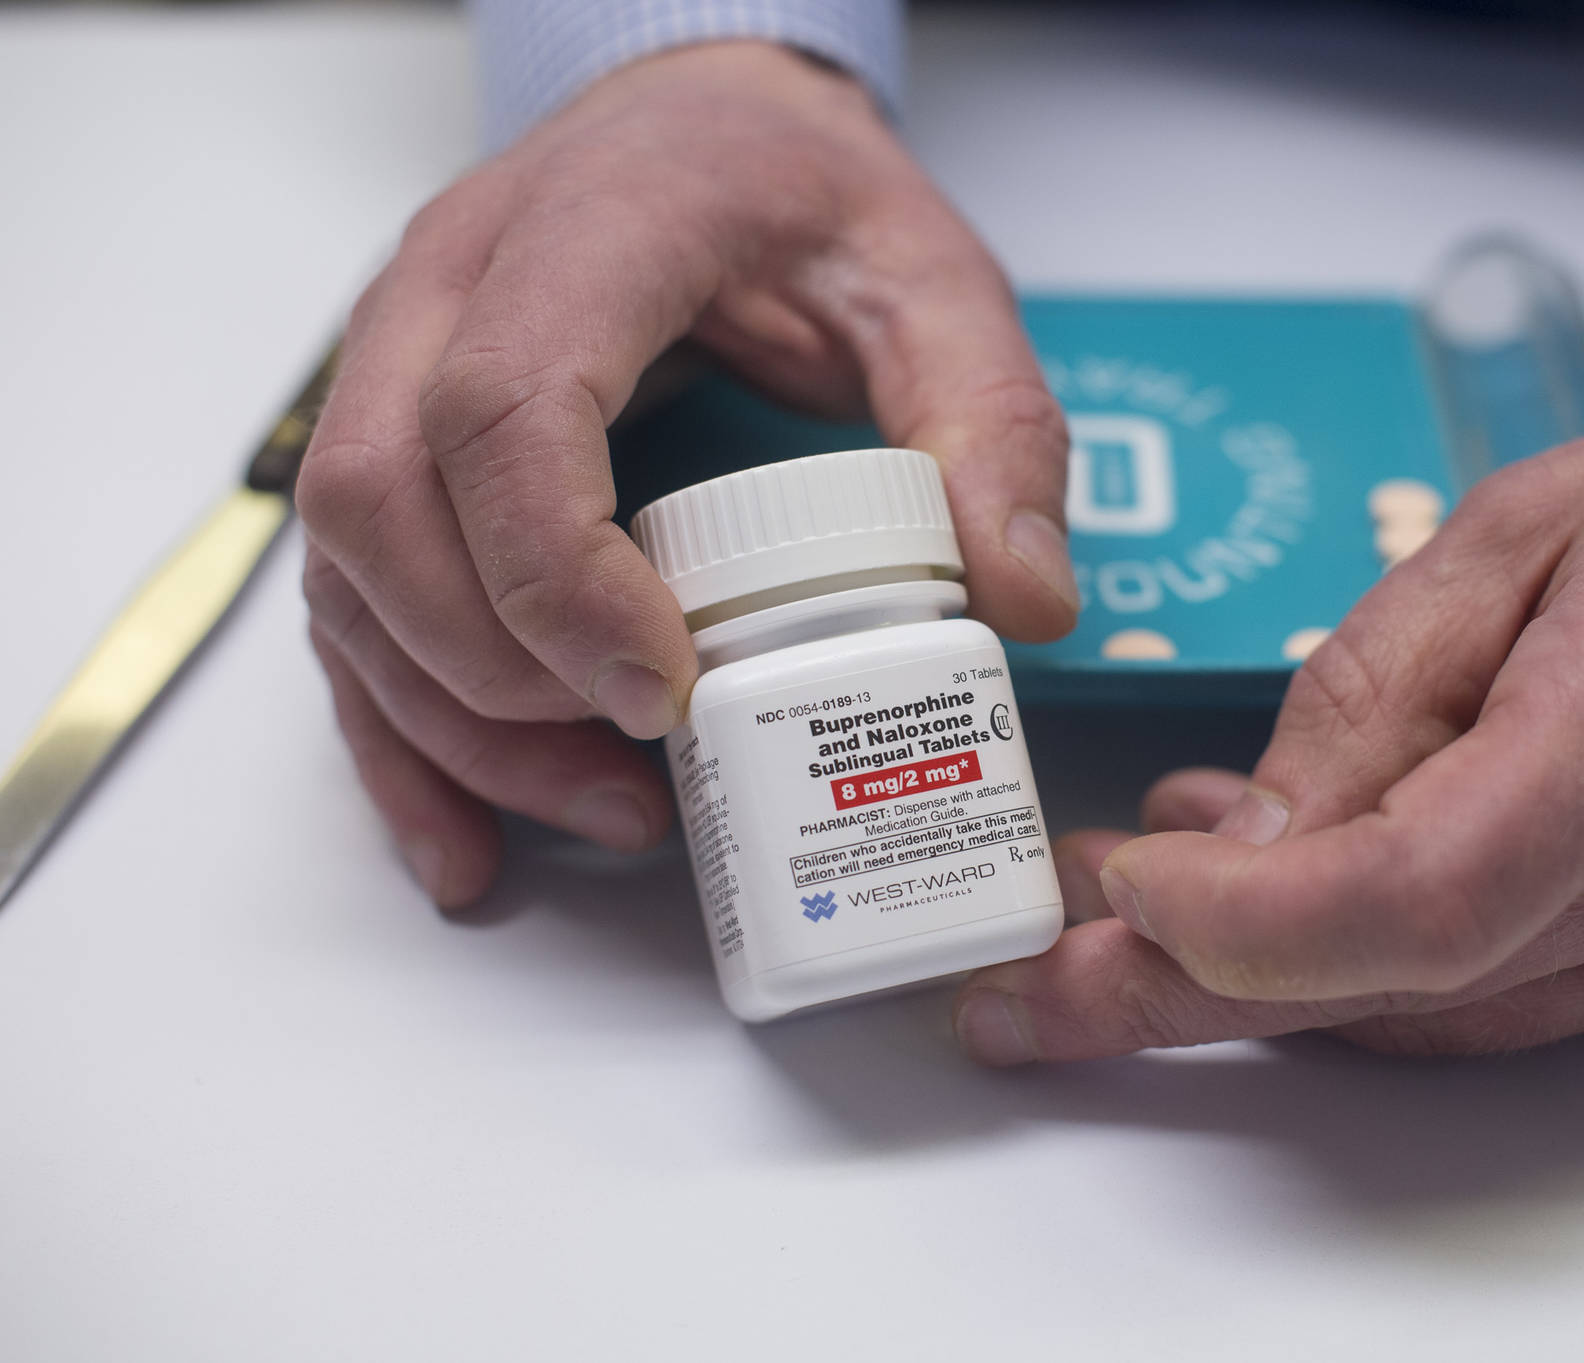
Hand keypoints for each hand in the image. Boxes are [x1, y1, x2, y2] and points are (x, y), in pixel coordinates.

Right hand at [297, 42, 1076, 907]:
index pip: (506, 405)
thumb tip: (1024, 602)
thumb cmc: (805, 196)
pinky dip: (403, 732)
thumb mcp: (934, 283)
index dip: (560, 572)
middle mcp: (451, 288)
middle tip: (642, 766)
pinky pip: (349, 599)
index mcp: (590, 229)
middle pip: (385, 501)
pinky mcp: (391, 439)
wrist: (705, 127)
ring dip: (455, 723)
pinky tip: (474, 833)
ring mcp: (397, 362)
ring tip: (605, 810)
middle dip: (497, 676)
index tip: (664, 687)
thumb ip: (992, 426)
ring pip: (348, 567)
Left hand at [954, 374, 1583, 1061]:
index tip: (1123, 887)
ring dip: (1261, 967)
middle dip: (1185, 989)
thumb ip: (1371, 688)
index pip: (1422, 893)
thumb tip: (1239, 839)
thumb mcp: (1515, 527)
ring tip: (1136, 890)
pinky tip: (1284, 885)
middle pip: (1394, 985)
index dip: (1246, 921)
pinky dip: (1366, 957)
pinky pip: (1491, 999)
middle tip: (1033, 990)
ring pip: (1428, 1010)